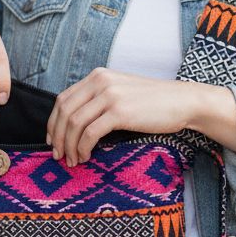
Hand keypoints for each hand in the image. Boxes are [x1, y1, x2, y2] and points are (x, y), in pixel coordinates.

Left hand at [45, 68, 204, 165]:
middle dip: (57, 137)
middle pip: (64, 112)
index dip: (54, 123)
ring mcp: (110, 95)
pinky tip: (86, 157)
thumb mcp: (121, 91)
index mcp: (98, 76)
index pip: (63, 99)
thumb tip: (75, 124)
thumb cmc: (153, 102)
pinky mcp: (120, 112)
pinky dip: (83, 148)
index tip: (53, 140)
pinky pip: (90, 133)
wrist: (182, 101)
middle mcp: (100, 82)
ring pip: (74, 123)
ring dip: (69, 146)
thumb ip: (99, 99)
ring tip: (73, 160)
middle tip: (58, 155)